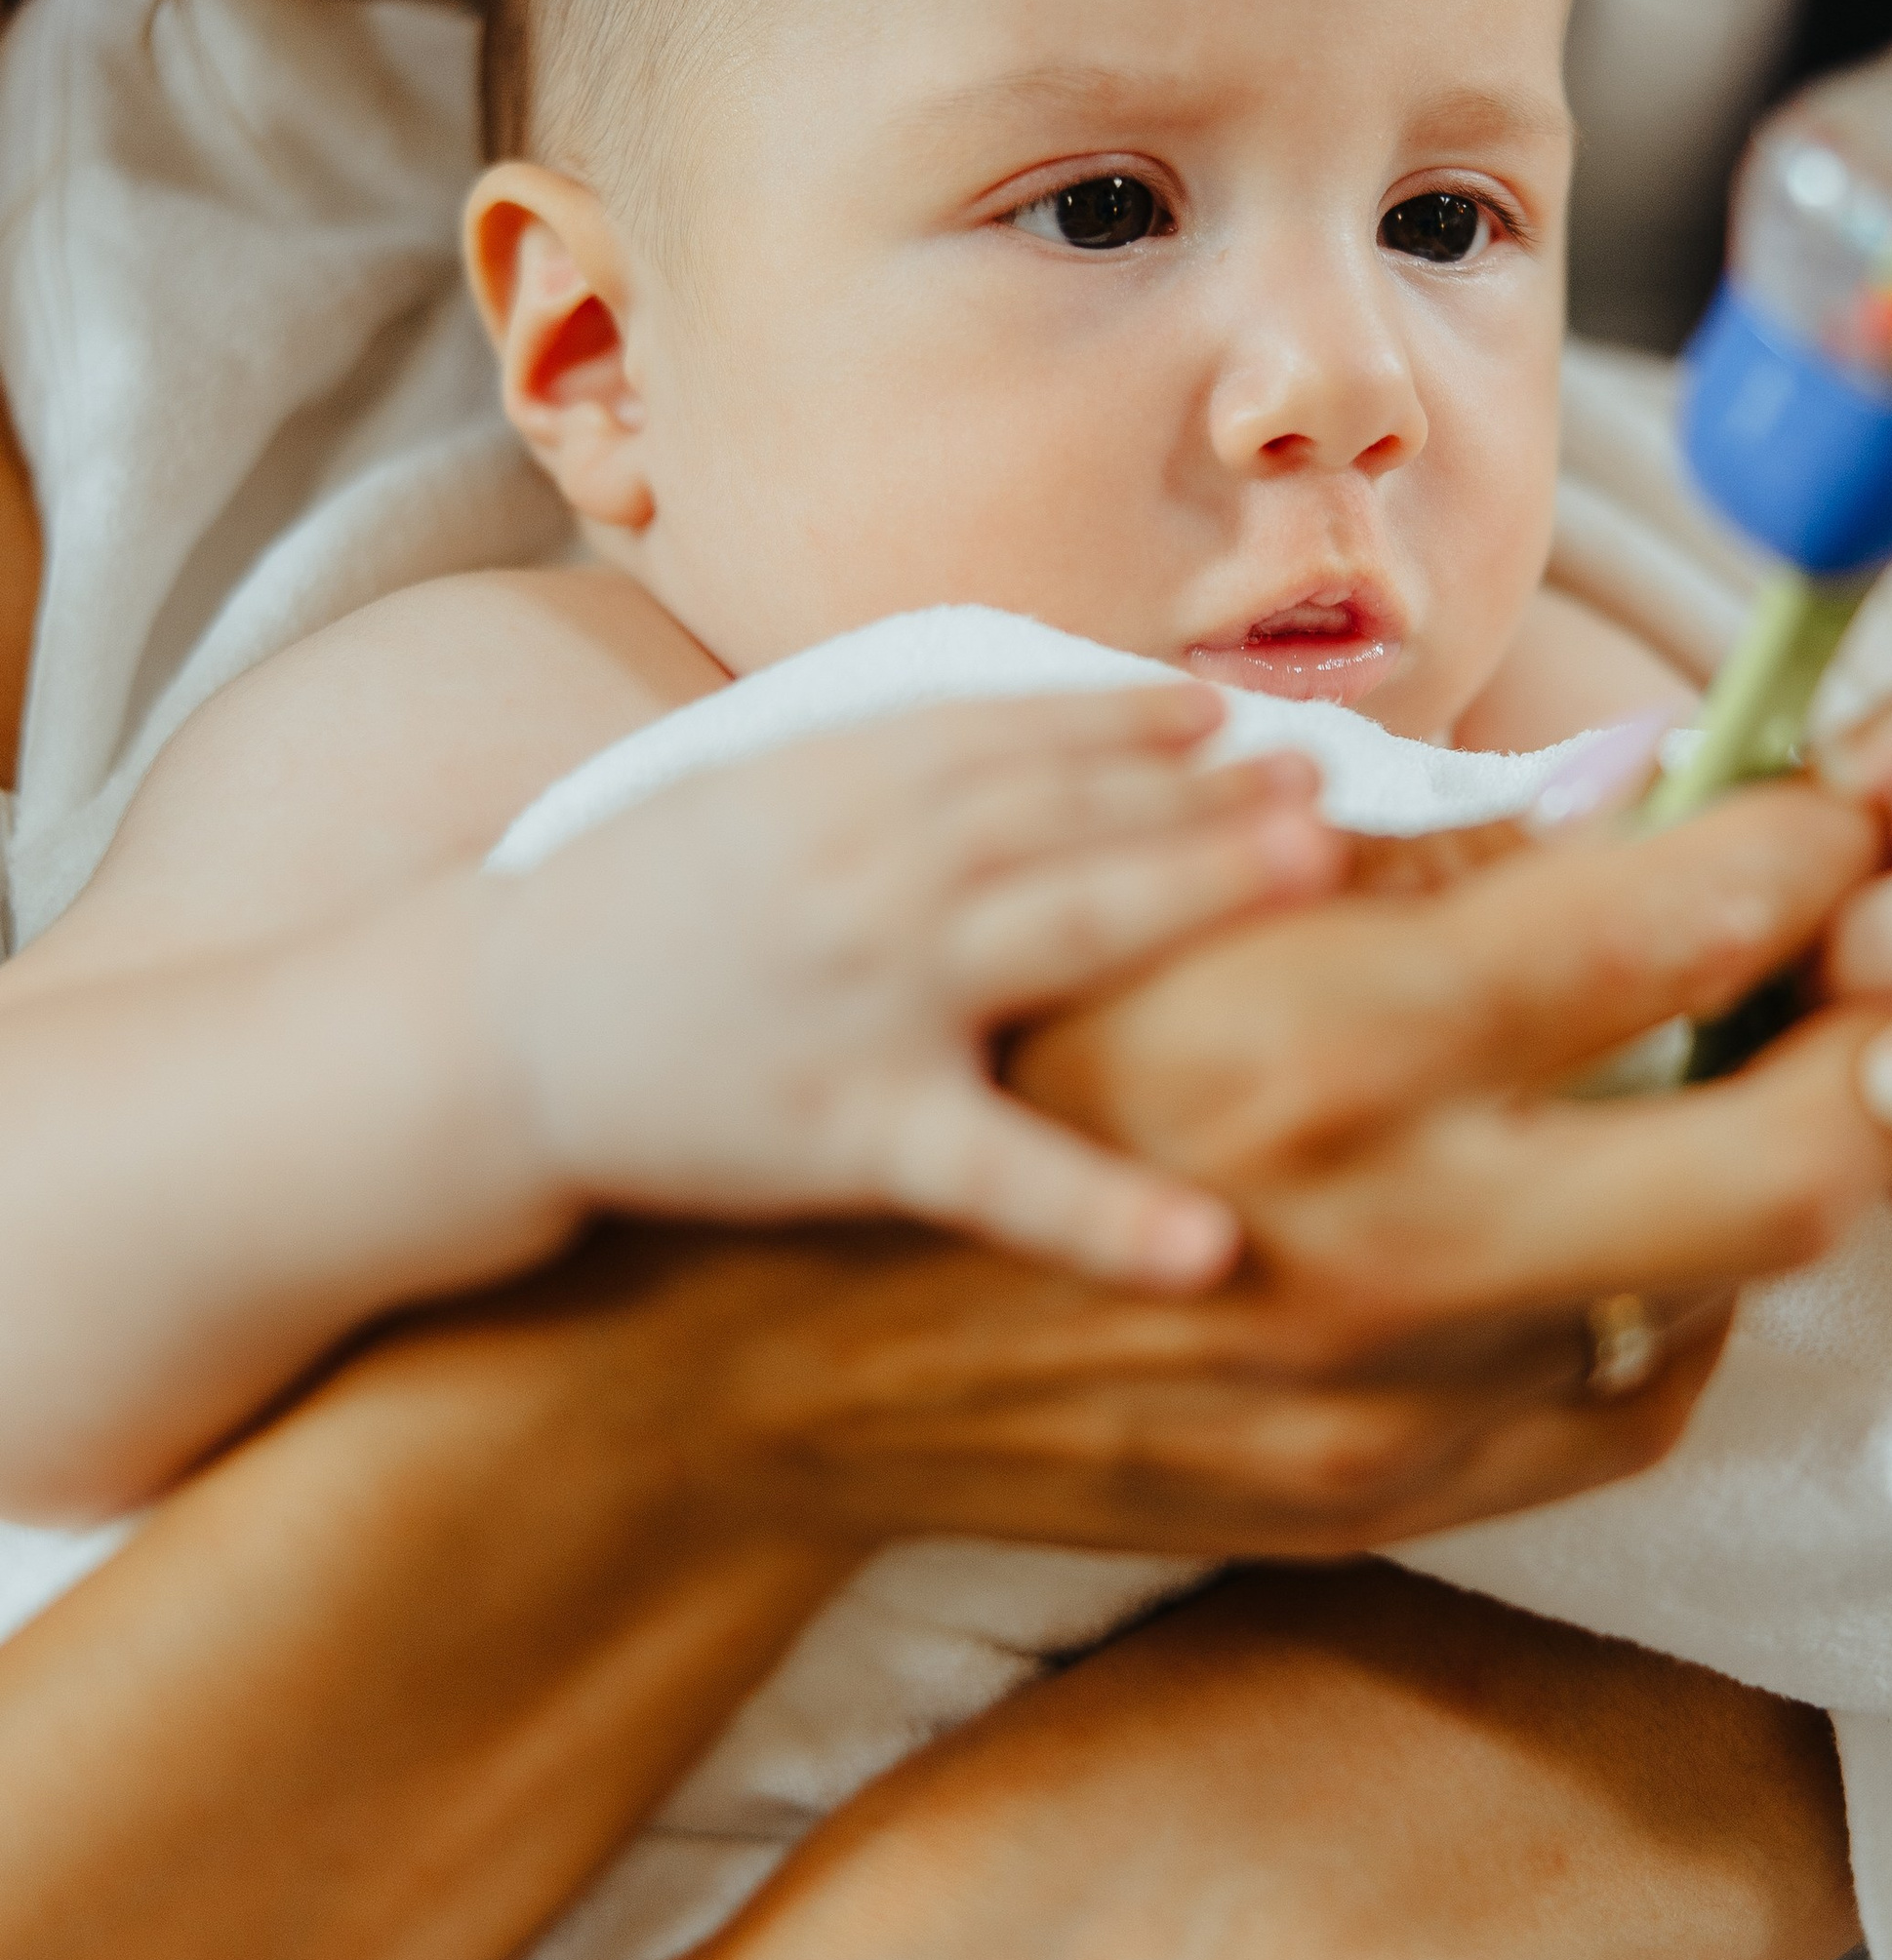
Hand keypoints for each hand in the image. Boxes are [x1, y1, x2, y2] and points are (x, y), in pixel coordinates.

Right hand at [481, 682, 1340, 1289]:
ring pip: (1058, 930)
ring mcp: (866, 992)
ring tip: (1321, 875)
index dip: (1133, 719)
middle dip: (1208, 789)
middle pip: (1068, 810)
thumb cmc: (652, 914)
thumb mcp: (765, 794)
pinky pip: (995, 1171)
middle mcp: (867, 865)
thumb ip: (910, 769)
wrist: (487, 1035)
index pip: (1018, 730)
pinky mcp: (849, 1129)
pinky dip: (1097, 1209)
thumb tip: (1078, 736)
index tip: (1234, 713)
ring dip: (1192, 889)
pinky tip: (1208, 1246)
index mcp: (842, 773)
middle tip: (1336, 782)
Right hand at [543, 777, 1891, 1572]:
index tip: (1844, 812)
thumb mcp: (1165, 914)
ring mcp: (1396, 1406)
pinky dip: (1657, 1305)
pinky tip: (1619, 1218)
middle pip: (1791, 1169)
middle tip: (1890, 968)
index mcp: (1328, 1047)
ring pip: (1719, 1299)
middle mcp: (1390, 1243)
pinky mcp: (1378, 1507)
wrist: (773, 1357)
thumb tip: (1634, 782)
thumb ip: (1413, 852)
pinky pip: (1615, 1415)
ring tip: (1750, 1073)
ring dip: (1768, 1175)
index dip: (1812, 855)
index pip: (1677, 934)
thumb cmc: (966, 1078)